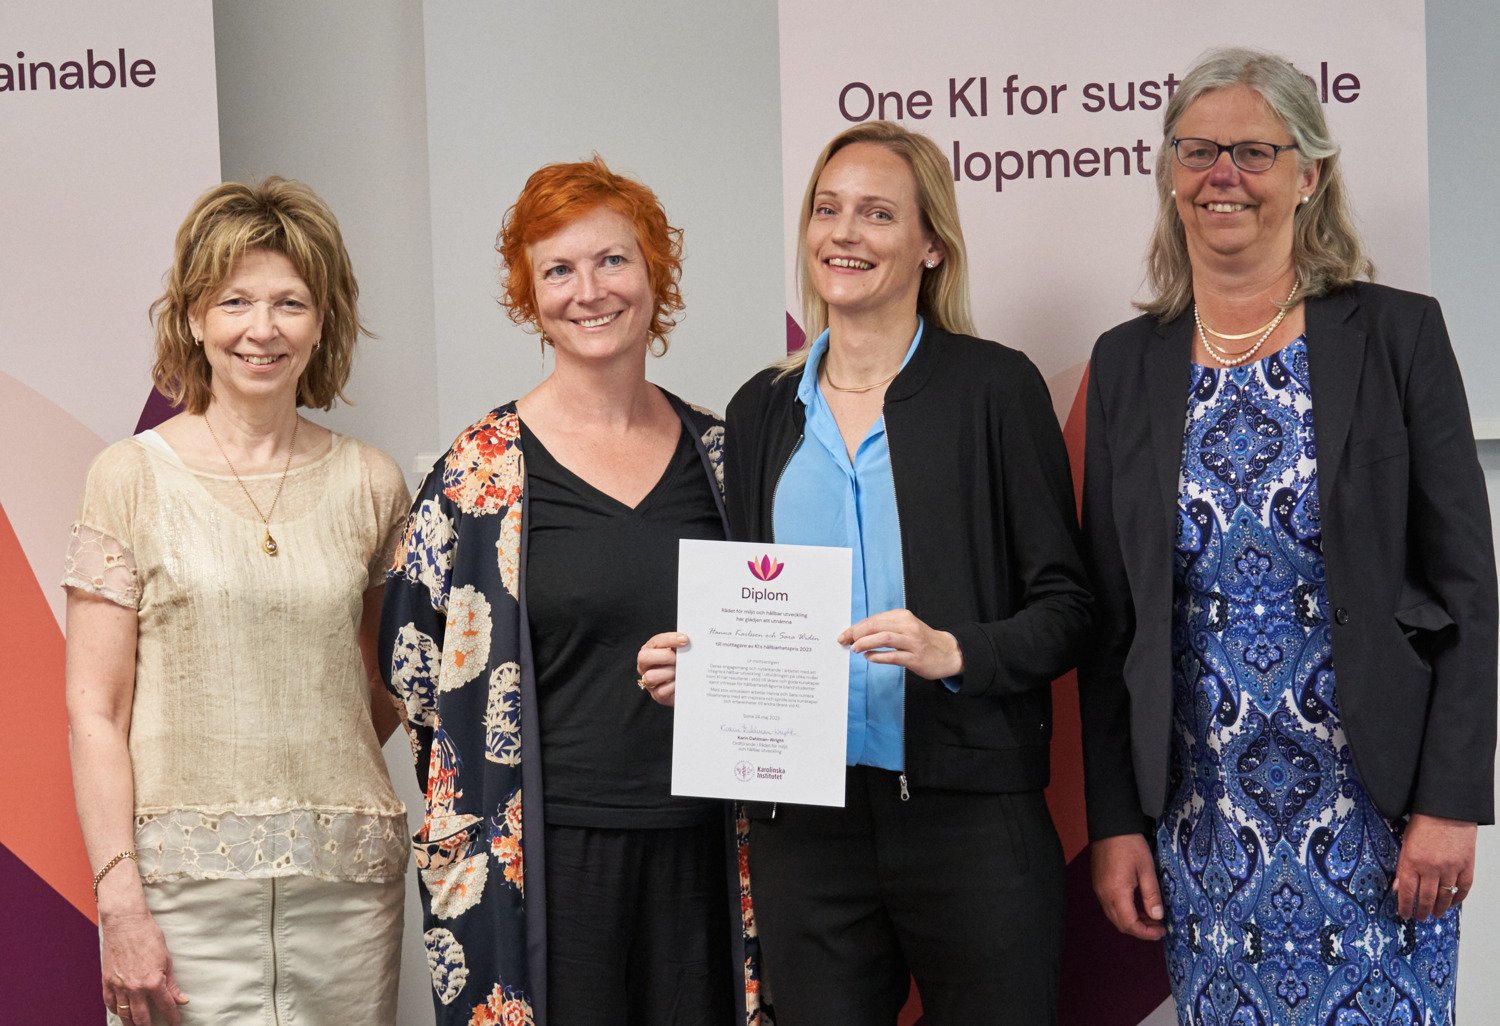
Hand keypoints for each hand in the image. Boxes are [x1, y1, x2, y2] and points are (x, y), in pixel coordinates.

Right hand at [100, 908, 188, 1024]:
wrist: (125, 923)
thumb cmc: (148, 936)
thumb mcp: (166, 959)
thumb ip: (171, 983)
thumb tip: (180, 999)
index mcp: (152, 982)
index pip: (165, 1006)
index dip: (172, 1017)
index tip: (175, 1023)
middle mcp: (134, 988)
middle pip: (141, 1017)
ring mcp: (118, 986)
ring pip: (124, 1014)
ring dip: (131, 1022)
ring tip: (138, 1025)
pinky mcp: (107, 981)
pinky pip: (110, 1003)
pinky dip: (116, 1011)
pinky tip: (122, 1013)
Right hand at [636, 632, 688, 706]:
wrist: (685, 685)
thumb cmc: (680, 665)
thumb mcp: (678, 652)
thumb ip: (680, 646)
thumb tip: (689, 641)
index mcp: (650, 650)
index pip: (656, 641)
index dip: (670, 639)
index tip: (685, 639)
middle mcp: (645, 665)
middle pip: (644, 657)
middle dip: (664, 656)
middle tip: (678, 659)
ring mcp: (649, 681)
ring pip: (650, 676)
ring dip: (669, 673)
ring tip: (680, 672)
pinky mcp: (657, 695)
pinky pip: (661, 691)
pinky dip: (673, 686)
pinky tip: (681, 682)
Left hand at [838, 608, 962, 680]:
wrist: (948, 652)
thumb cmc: (922, 640)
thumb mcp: (905, 626)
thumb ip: (885, 628)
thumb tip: (858, 633)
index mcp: (902, 616)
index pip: (874, 619)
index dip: (856, 627)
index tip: (845, 635)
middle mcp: (907, 626)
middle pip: (876, 626)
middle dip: (857, 633)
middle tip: (846, 641)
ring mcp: (912, 642)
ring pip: (884, 638)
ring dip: (866, 643)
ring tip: (855, 648)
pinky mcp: (915, 658)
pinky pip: (893, 656)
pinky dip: (878, 656)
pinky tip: (869, 657)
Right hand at [1091, 833, 1165, 940]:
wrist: (1110, 826)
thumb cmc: (1130, 845)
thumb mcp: (1146, 869)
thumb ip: (1151, 895)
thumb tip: (1158, 916)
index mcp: (1117, 892)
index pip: (1129, 924)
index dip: (1146, 933)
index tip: (1161, 931)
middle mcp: (1104, 895)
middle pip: (1120, 924)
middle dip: (1139, 929)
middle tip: (1158, 925)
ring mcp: (1098, 890)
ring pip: (1114, 916)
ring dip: (1131, 921)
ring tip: (1150, 916)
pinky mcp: (1098, 883)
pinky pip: (1110, 906)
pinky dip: (1124, 911)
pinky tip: (1136, 904)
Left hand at [1393, 812, 1476, 919]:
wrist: (1447, 809)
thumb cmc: (1424, 822)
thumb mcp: (1405, 843)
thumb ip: (1403, 867)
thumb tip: (1398, 887)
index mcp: (1412, 861)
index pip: (1407, 892)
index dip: (1405, 906)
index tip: (1404, 913)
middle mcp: (1431, 868)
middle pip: (1426, 898)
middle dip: (1421, 911)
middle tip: (1420, 917)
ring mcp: (1450, 868)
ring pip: (1445, 897)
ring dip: (1439, 908)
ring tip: (1434, 914)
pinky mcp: (1466, 866)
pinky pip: (1463, 889)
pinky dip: (1457, 899)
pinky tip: (1452, 903)